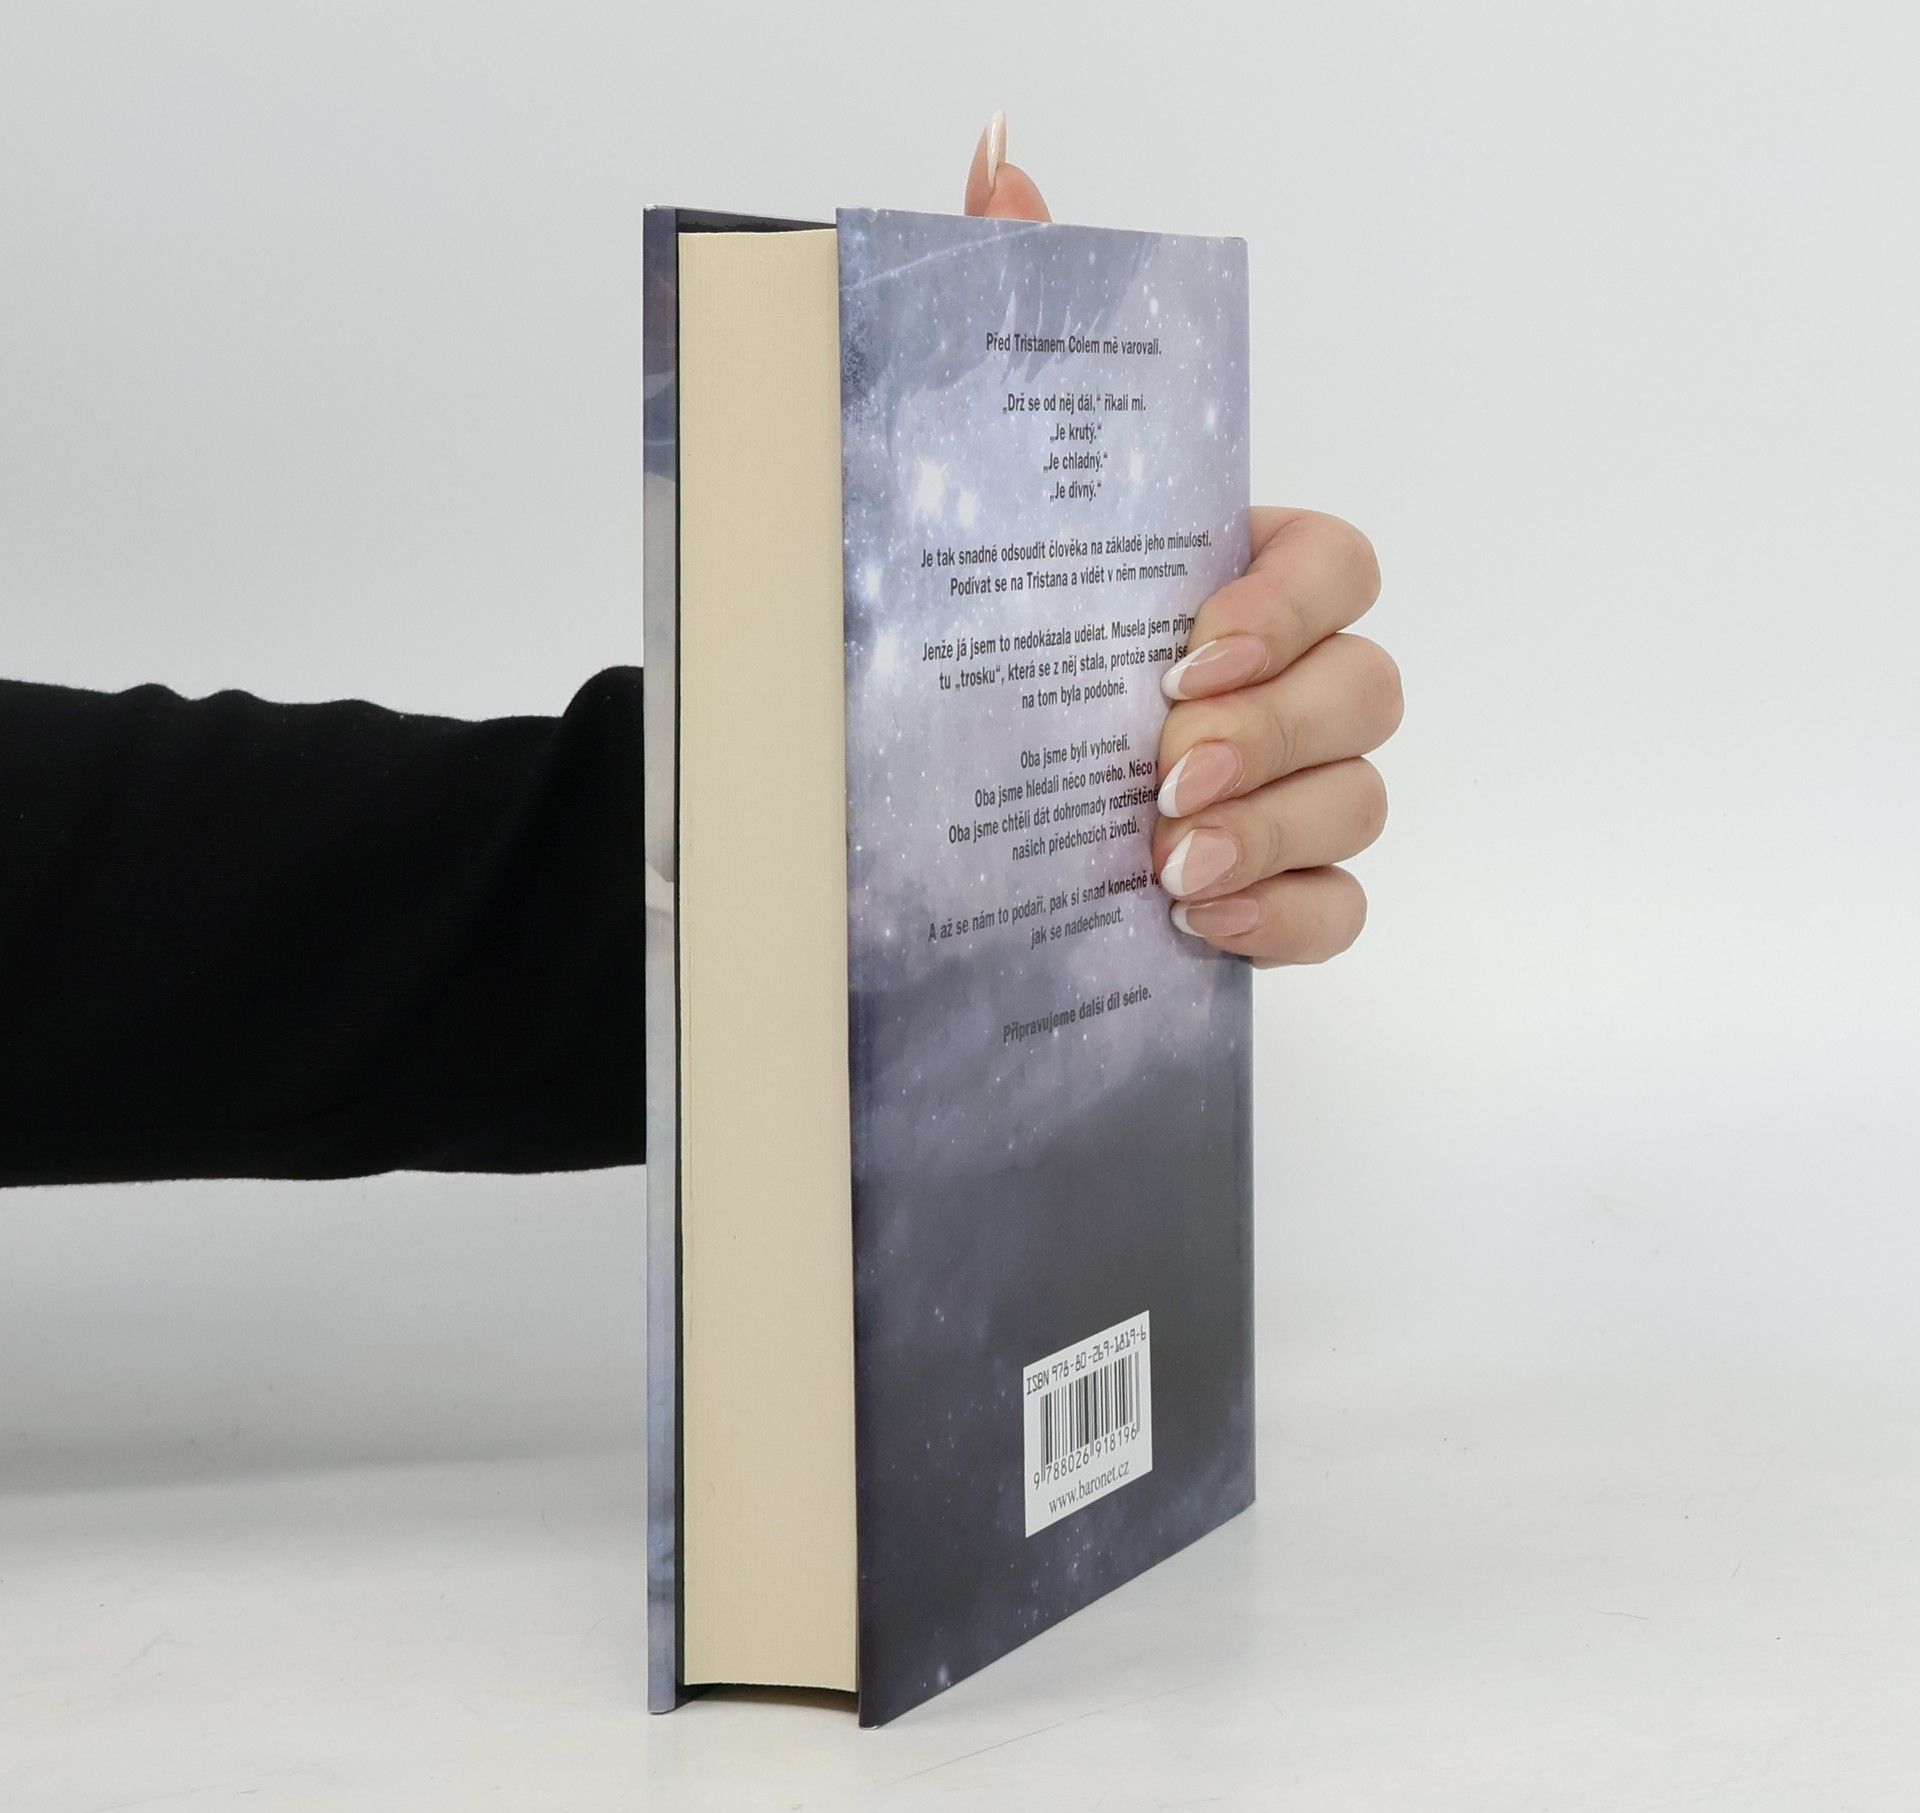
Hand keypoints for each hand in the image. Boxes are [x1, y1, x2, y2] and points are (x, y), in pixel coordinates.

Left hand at [964, 116, 1400, 966]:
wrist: (920, 797)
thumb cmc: (987, 629)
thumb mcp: (982, 479)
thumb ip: (1018, 315)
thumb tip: (1004, 160)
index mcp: (1239, 575)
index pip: (1338, 563)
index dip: (1286, 607)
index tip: (1187, 652)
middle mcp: (1287, 678)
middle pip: (1367, 687)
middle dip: (1274, 731)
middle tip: (1164, 771)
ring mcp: (1292, 788)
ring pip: (1364, 799)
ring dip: (1276, 830)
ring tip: (1164, 864)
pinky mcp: (1276, 890)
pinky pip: (1342, 908)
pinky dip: (1292, 920)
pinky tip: (1204, 926)